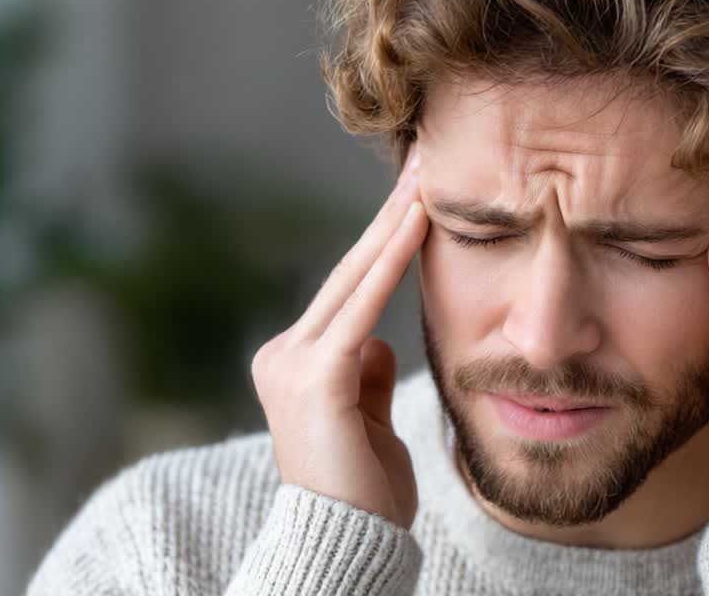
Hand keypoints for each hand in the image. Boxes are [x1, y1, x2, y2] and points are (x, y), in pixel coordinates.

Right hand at [249, 148, 427, 528]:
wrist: (350, 545)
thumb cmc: (366, 489)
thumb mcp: (367, 418)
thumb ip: (364, 372)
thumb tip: (377, 340)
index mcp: (295, 364)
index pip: (350, 290)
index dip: (383, 241)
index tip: (414, 199)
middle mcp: (282, 356)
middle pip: (350, 272)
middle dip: (390, 215)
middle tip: (422, 163)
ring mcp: (292, 364)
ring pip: (355, 279)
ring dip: (394, 225)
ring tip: (426, 179)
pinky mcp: (313, 377)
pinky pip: (363, 307)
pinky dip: (391, 262)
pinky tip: (418, 223)